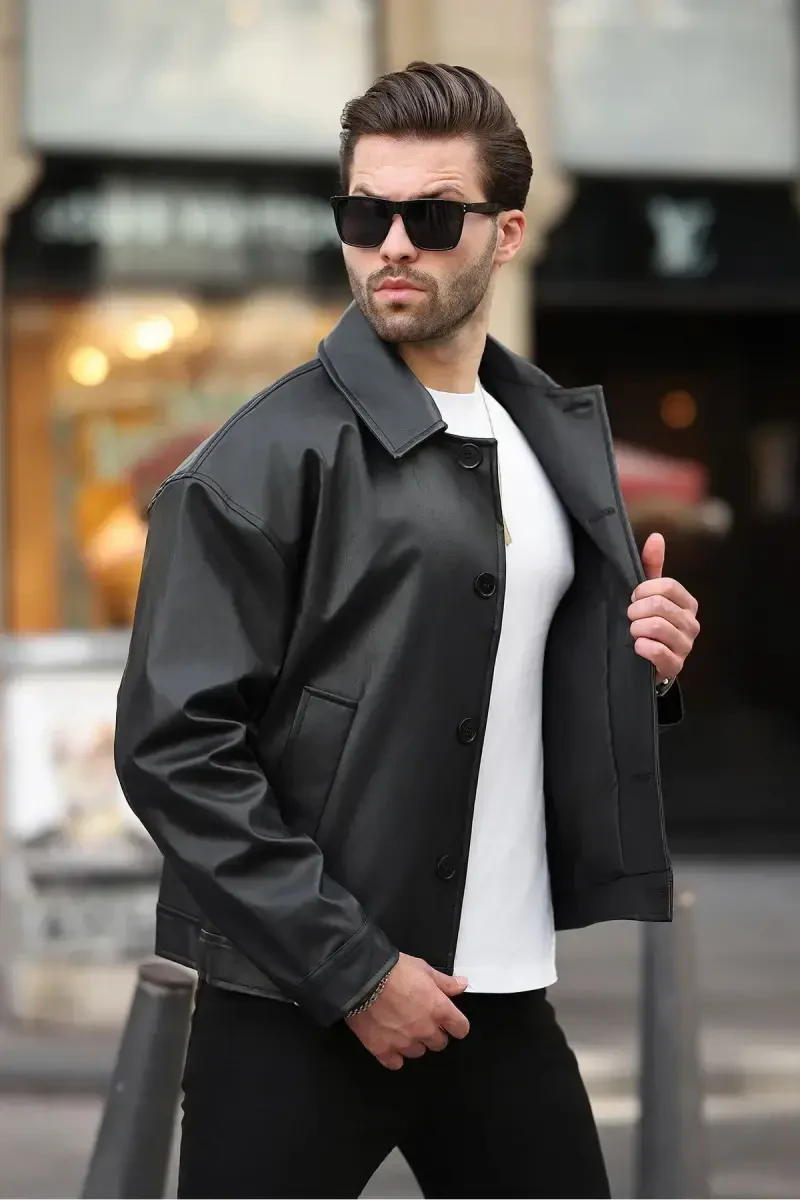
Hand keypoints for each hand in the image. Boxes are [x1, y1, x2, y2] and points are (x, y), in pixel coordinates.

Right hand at [345, 953, 469, 1069]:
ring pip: (418, 1053)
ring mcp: (404, 1042)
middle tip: (421, 1019)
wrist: (362, 978)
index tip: (450, 1022)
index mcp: (438, 1009)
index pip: (460, 1028)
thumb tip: (461, 985)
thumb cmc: (393, 970)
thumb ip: (445, 982)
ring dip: (413, 1043)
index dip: (456, 1025)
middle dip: (433, 1033)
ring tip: (401, 1027)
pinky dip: (394, 1055)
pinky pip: (395, 1063)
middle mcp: (425, 1029)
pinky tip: (389, 1041)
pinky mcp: (383, 1049)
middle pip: (439, 1043)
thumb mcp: (423, 969)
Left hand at [628, 532, 699, 682]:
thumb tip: (656, 537)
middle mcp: (692, 624)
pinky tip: (637, 648)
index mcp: (687, 603)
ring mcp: (686, 646)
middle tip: (629, 617)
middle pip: (659, 606)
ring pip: (656, 626)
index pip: (666, 586)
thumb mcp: (647, 594)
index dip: (642, 591)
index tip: (632, 598)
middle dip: (635, 610)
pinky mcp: (675, 666)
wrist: (644, 662)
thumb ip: (651, 566)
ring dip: (635, 629)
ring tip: (632, 632)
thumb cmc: (645, 622)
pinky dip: (641, 647)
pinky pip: (656, 651)